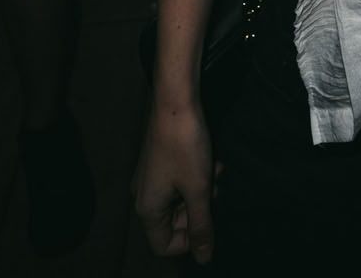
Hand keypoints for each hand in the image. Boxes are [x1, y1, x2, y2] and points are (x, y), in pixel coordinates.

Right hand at [134, 103, 216, 265]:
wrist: (176, 100)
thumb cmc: (185, 146)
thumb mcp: (198, 189)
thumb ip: (202, 226)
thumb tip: (203, 259)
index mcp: (147, 210)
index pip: (164, 246)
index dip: (189, 240)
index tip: (208, 219)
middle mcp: (144, 196)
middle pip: (174, 222)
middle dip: (200, 209)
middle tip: (215, 190)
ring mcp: (151, 178)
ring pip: (180, 199)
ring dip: (202, 189)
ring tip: (215, 171)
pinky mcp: (160, 161)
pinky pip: (179, 180)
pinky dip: (197, 175)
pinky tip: (211, 160)